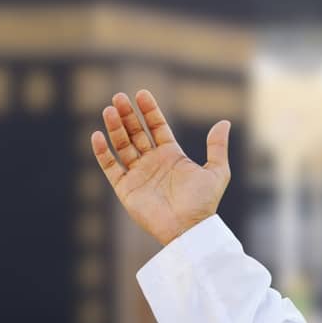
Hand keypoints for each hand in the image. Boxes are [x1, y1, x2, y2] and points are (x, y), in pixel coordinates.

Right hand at [90, 90, 230, 245]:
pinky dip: (102, 152)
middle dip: (127, 115)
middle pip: (136, 132)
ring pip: (122, 145)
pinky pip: (110, 167)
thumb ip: (217, 147)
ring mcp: (137, 174)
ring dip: (115, 128)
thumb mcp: (216, 172)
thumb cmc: (203, 203)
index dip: (149, 110)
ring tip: (108, 110)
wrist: (188, 229)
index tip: (141, 94)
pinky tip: (97, 136)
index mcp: (171, 155)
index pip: (156, 127)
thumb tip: (224, 122)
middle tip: (119, 97)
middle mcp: (152, 162)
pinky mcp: (125, 189)